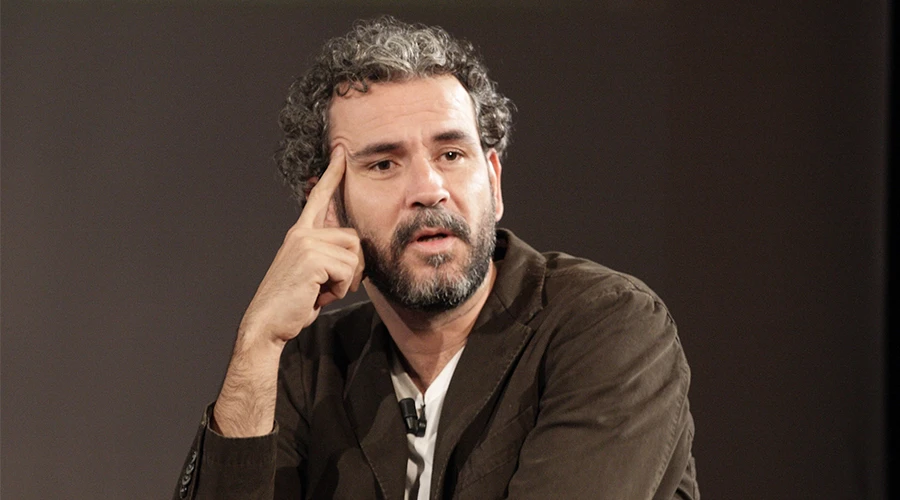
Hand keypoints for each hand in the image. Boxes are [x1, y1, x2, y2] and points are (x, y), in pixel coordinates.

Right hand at [238, 145, 363, 345]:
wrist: (268, 322)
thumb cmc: (293, 302)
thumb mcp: (314, 274)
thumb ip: (329, 256)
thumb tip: (356, 250)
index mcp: (300, 234)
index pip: (318, 198)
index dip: (331, 175)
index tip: (341, 152)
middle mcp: (301, 233)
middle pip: (353, 238)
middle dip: (353, 267)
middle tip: (331, 286)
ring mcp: (304, 243)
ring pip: (354, 255)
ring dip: (346, 280)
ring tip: (322, 290)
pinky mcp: (311, 257)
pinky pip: (348, 270)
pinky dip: (340, 289)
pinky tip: (319, 295)